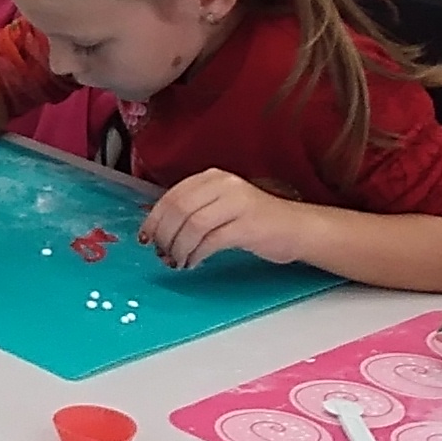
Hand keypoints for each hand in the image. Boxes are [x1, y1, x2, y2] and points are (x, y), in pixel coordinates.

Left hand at [140, 169, 313, 269]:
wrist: (296, 228)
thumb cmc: (255, 221)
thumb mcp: (220, 206)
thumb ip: (193, 210)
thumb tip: (157, 228)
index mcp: (213, 178)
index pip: (172, 195)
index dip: (154, 218)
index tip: (145, 236)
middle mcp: (224, 185)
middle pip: (179, 209)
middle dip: (164, 235)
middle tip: (160, 253)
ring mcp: (237, 203)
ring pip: (192, 225)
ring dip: (178, 248)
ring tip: (177, 261)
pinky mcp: (247, 225)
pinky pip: (211, 240)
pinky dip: (196, 254)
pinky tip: (193, 262)